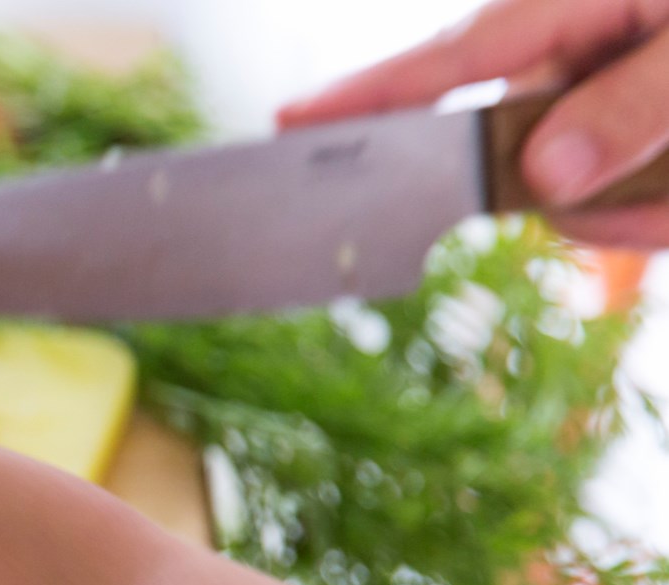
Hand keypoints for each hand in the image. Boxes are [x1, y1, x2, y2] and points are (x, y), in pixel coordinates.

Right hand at [280, 0, 668, 245]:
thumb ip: (636, 104)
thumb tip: (541, 178)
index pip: (455, 57)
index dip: (368, 95)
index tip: (287, 122)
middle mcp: (576, 44)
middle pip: (520, 151)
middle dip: (595, 199)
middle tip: (665, 198)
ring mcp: (600, 83)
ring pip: (578, 192)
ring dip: (643, 205)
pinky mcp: (621, 127)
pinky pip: (617, 198)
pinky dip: (656, 207)